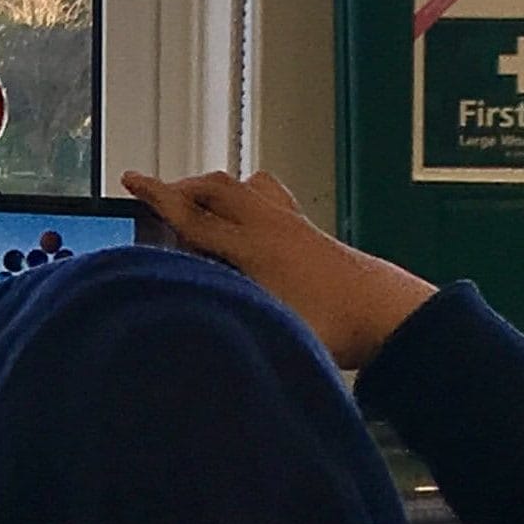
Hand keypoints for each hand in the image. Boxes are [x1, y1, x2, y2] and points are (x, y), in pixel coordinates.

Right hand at [121, 169, 437, 370]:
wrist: (391, 316)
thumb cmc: (335, 329)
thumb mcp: (272, 331)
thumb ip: (229, 323)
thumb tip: (188, 343)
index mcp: (255, 247)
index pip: (194, 216)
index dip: (157, 199)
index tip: (132, 180)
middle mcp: (271, 225)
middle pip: (216, 188)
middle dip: (181, 186)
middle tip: (156, 193)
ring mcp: (292, 222)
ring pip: (243, 185)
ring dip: (214, 189)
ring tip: (196, 203)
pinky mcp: (308, 228)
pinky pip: (269, 196)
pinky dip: (248, 198)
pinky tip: (245, 215)